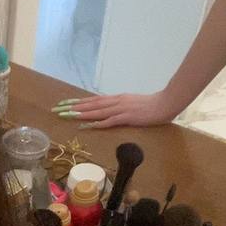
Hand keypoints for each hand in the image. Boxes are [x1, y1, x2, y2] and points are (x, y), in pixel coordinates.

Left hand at [51, 89, 182, 128]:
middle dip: (73, 107)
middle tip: (57, 109)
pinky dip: (97, 123)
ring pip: (96, 111)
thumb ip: (119, 107)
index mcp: (116, 99)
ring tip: (66, 115)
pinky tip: (87, 126)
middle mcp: (115, 101)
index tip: (64, 104)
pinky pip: (109, 121)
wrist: (167, 103)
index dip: (78, 102)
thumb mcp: (131, 104)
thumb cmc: (151, 105)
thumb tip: (107, 111)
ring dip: (80, 114)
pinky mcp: (127, 117)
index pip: (93, 100)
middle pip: (90, 105)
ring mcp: (121, 109)